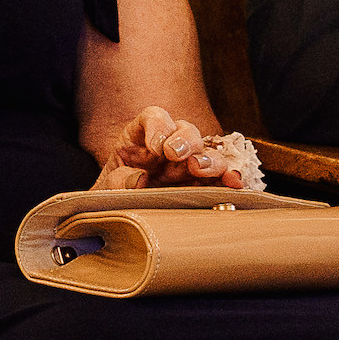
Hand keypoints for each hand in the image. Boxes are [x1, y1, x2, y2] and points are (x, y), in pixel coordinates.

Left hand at [95, 106, 246, 189]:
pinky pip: (223, 179)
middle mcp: (169, 149)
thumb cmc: (113, 200)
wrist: (123, 222)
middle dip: (185, 140)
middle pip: (185, 131)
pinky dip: (230, 180)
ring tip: (202, 170)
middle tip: (176, 155)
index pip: (154, 117)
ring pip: (208, 153)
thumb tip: (137, 179)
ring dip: (210, 160)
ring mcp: (188, 167)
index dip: (157, 125)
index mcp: (140, 140)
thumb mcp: (104, 191)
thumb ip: (114, 182)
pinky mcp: (204, 187)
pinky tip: (234, 185)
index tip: (155, 145)